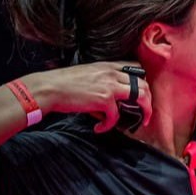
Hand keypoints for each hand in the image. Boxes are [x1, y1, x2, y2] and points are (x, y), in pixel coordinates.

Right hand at [22, 61, 152, 132]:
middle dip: (148, 100)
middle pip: (143, 84)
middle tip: (146, 113)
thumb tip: (110, 101)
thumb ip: (102, 81)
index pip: (136, 69)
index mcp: (108, 66)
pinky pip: (116, 116)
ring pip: (140, 96)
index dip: (142, 82)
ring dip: (144, 111)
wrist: (47, 88)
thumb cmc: (61, 83)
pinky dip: (109, 125)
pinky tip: (99, 128)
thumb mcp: (86, 74)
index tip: (140, 94)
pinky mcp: (104, 99)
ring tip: (139, 122)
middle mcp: (112, 73)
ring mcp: (110, 86)